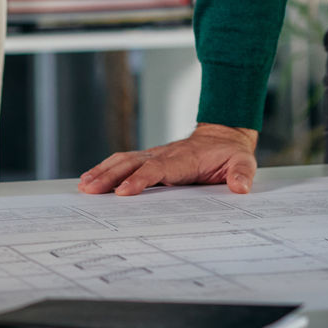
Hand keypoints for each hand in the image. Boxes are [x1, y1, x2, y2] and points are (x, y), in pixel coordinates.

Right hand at [79, 124, 258, 195]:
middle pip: (132, 164)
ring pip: (124, 160)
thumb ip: (242, 174)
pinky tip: (91, 178)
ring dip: (103, 171)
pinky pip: (124, 162)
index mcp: (184, 159)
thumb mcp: (244, 163)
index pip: (157, 170)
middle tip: (89, 189)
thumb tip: (240, 187)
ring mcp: (155, 155)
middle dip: (109, 176)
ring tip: (83, 185)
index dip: (140, 180)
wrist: (224, 135)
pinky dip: (106, 168)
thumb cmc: (230, 153)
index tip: (123, 192)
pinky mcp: (150, 159)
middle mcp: (164, 154)